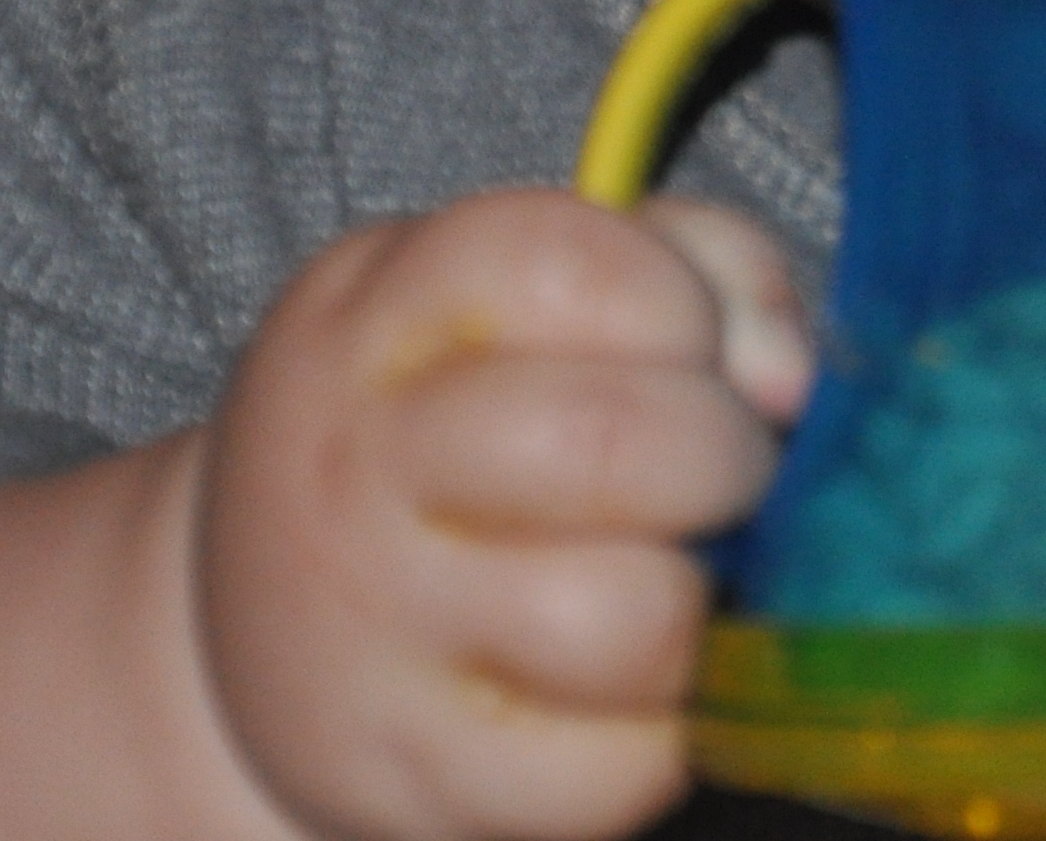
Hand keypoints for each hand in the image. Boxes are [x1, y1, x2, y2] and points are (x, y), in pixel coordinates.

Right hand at [193, 190, 812, 840]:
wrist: (257, 637)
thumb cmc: (453, 432)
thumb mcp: (525, 300)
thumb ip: (690, 272)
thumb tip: (787, 375)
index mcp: (383, 313)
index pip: (562, 264)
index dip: (680, 304)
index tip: (698, 352)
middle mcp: (360, 466)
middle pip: (608, 441)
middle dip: (723, 457)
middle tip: (725, 477)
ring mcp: (378, 636)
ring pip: (630, 622)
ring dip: (700, 605)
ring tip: (675, 582)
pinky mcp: (422, 780)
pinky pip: (620, 767)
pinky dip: (666, 731)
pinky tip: (631, 688)